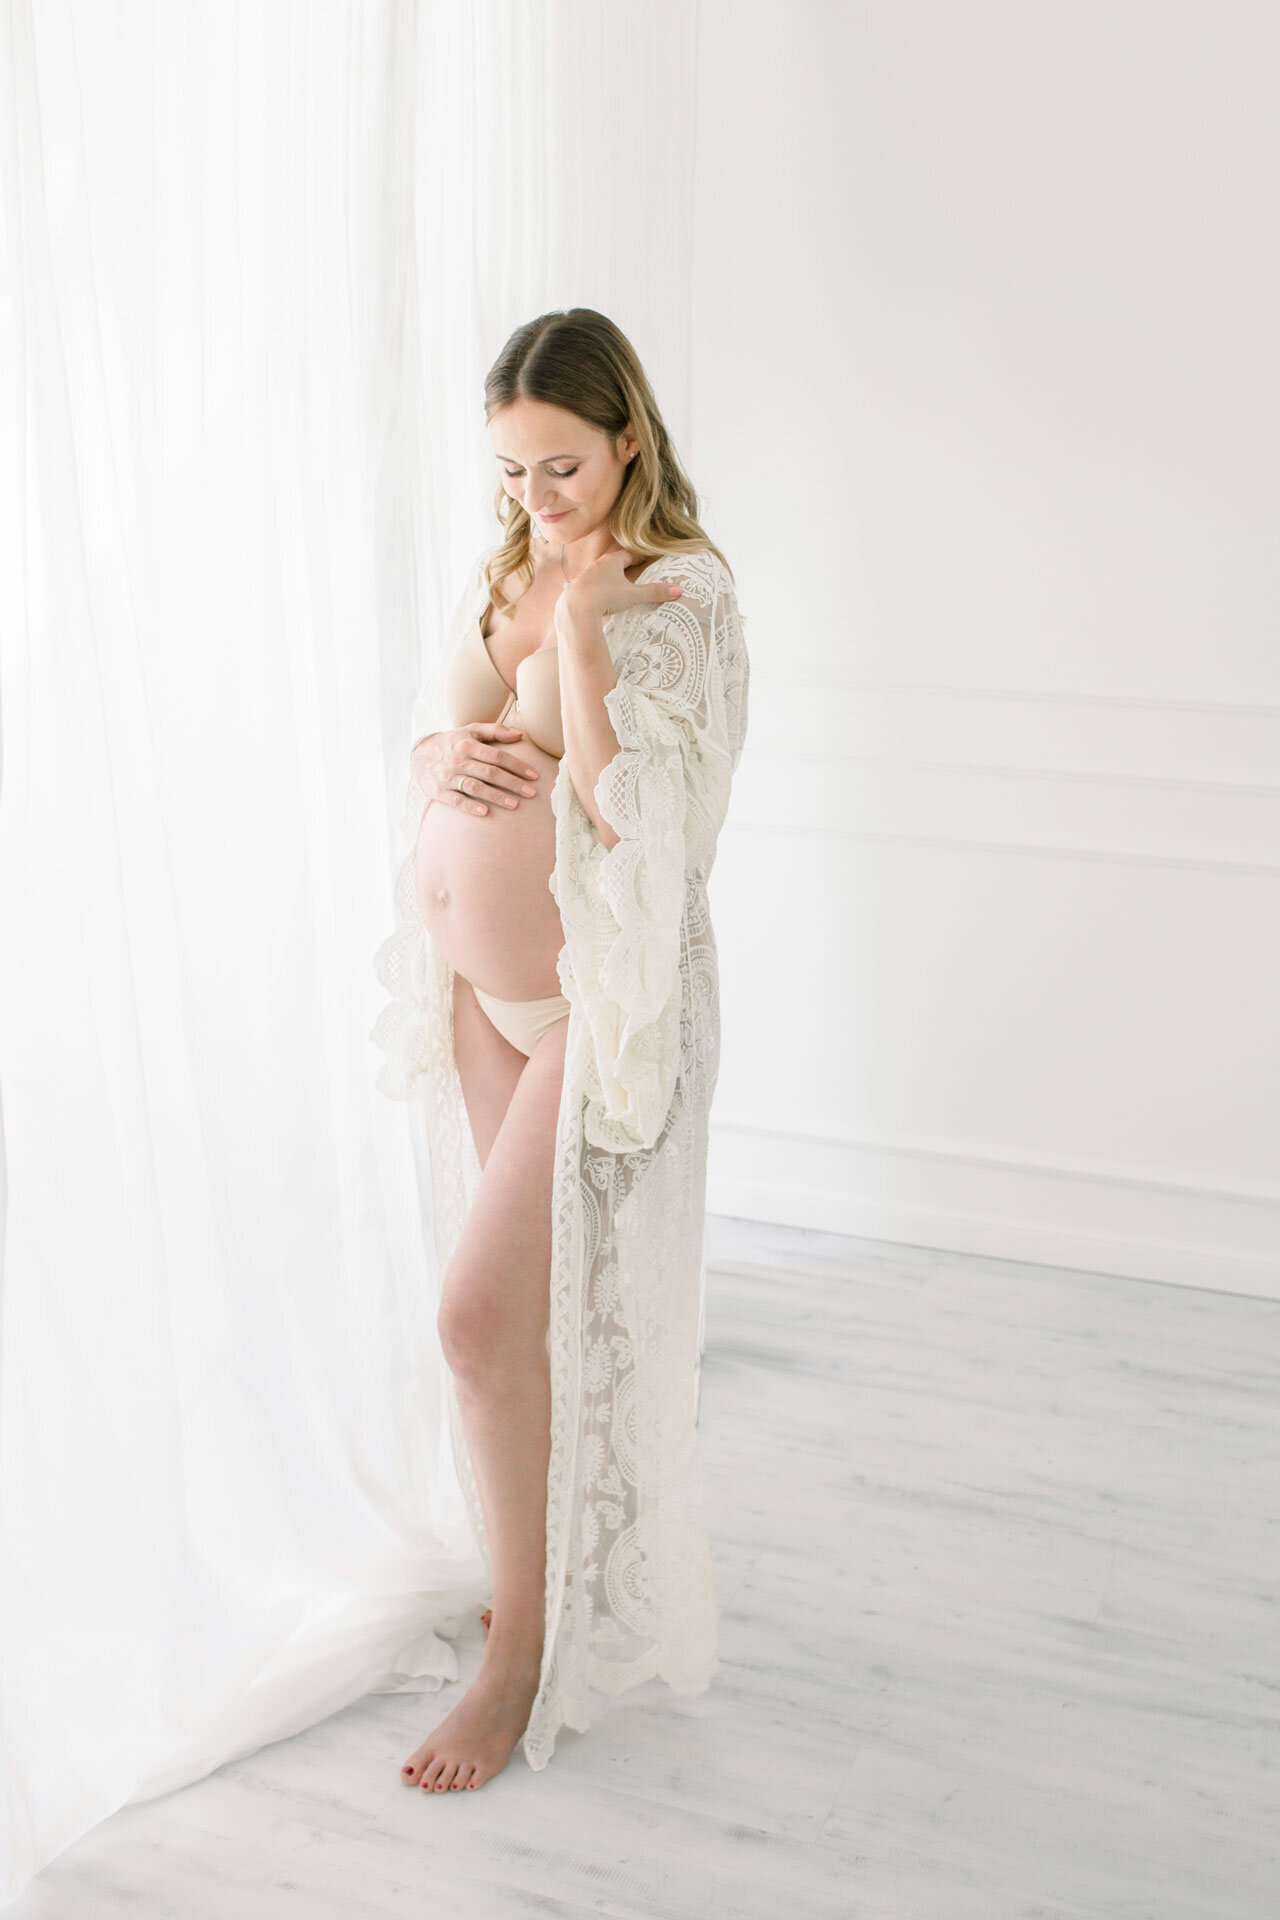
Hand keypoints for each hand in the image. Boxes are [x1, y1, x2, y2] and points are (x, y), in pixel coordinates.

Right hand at [411, 722, 540, 815]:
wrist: (418, 754)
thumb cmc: (452, 742)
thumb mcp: (470, 731)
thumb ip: (495, 731)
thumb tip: (520, 735)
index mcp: (468, 745)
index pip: (497, 756)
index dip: (517, 766)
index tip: (534, 775)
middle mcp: (458, 760)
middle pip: (490, 773)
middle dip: (513, 783)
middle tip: (532, 793)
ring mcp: (448, 777)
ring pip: (476, 788)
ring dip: (496, 797)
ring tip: (515, 805)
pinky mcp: (438, 791)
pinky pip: (456, 800)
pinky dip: (470, 806)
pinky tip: (485, 812)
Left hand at [557, 546, 683, 625]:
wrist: (576, 608)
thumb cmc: (605, 597)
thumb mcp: (633, 595)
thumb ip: (655, 592)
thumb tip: (679, 590)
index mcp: (612, 560)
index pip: (630, 554)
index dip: (641, 557)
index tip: (650, 560)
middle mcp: (598, 564)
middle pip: (616, 562)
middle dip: (627, 567)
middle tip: (638, 572)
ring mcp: (587, 575)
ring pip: (604, 573)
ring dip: (613, 578)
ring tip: (621, 585)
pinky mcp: (579, 588)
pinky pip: (594, 584)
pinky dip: (602, 588)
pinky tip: (604, 596)